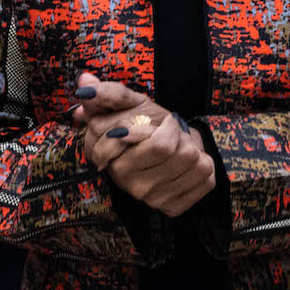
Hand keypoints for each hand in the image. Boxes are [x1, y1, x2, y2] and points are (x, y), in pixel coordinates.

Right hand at [71, 72, 216, 217]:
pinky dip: (203, 161)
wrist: (174, 149)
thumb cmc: (147, 124)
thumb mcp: (130, 103)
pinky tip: (190, 163)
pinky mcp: (174, 207)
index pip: (128, 135)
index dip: (146, 124)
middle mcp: (125, 183)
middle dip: (172, 130)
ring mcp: (150, 198)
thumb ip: (108, 93)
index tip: (148, 122)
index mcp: (106, 157)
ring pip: (188, 158)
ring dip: (189, 144)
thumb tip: (85, 81)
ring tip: (180, 145)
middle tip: (169, 130)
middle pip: (162, 146)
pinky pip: (204, 176)